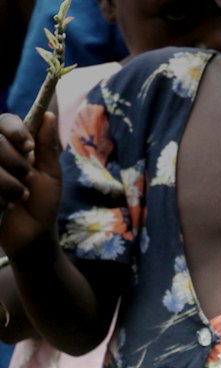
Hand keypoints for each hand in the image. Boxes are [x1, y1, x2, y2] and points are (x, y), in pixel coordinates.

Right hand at [0, 111, 61, 257]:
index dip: (16, 132)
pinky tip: (4, 205)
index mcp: (13, 143)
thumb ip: (47, 148)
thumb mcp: (51, 176)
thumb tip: (48, 115)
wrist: (31, 234)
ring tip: (18, 198)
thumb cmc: (43, 203)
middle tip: (26, 179)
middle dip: (16, 164)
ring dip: (7, 185)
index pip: (6, 121)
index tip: (29, 148)